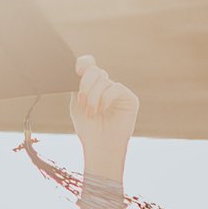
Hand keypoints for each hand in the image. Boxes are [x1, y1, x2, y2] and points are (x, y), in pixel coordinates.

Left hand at [72, 52, 139, 171]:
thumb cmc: (88, 127)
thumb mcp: (77, 103)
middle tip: (82, 102)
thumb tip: (80, 68)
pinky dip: (105, 99)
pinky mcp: (129, 98)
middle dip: (85, 85)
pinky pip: (115, 88)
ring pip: (103, 81)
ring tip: (92, 113)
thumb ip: (78, 85)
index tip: (77, 70)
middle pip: (95, 70)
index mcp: (92, 85)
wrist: (99, 145)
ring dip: (93, 97)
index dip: (84, 63)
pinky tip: (102, 110)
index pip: (89, 64)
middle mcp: (105, 85)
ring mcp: (117, 91)